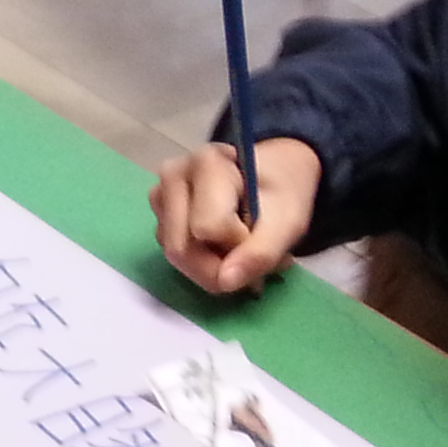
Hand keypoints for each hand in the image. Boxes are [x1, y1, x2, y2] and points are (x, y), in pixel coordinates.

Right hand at [149, 136, 320, 294]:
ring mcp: (159, 196)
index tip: (264, 238)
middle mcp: (172, 176)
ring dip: (213, 269)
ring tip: (244, 254)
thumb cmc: (282, 192)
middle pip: (182, 248)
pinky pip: (174, 255)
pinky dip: (203, 264)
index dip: (238, 246)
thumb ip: (261, 253)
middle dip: (220, 269)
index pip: (208, 228)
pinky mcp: (159, 216)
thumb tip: (224, 282)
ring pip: (175, 256)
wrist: (273, 174)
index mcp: (207, 164)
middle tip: (256, 266)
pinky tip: (226, 250)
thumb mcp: (288, 222)